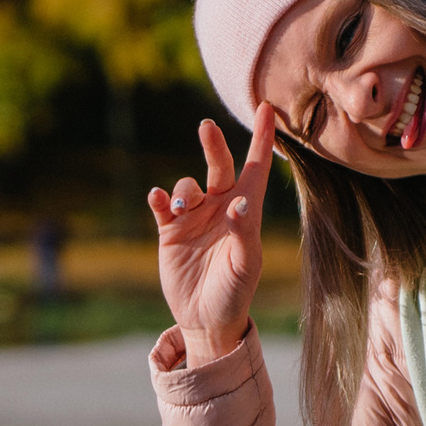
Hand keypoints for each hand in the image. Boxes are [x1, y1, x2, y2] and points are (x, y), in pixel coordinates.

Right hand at [148, 106, 276, 368]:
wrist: (206, 319)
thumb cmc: (235, 292)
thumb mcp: (245, 265)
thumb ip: (243, 232)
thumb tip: (239, 203)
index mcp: (247, 211)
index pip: (256, 167)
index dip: (262, 138)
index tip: (268, 107)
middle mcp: (221, 207)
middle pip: (218, 165)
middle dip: (213, 145)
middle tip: (207, 126)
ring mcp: (194, 217)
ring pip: (187, 185)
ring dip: (182, 190)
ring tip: (180, 208)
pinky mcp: (170, 230)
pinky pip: (162, 205)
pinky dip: (159, 198)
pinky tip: (157, 199)